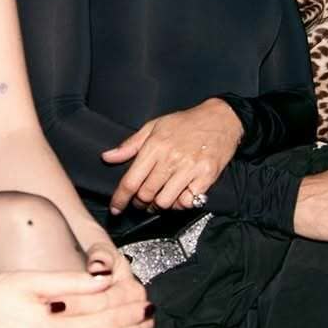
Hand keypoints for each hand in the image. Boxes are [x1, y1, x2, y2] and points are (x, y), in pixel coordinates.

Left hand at [102, 99, 242, 214]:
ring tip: (159, 198)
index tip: (116, 208)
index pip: (131, 180)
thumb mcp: (154, 126)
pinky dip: (180, 204)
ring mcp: (190, 169)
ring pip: (165, 201)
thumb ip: (130, 145)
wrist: (221, 119)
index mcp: (155, 146)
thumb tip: (107, 157)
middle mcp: (171, 158)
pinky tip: (178, 196)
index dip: (120, 198)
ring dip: (159, 205)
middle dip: (139, 203)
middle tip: (141, 201)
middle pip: (146, 194)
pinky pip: (187, 202)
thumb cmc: (185, 122)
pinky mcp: (206, 177)